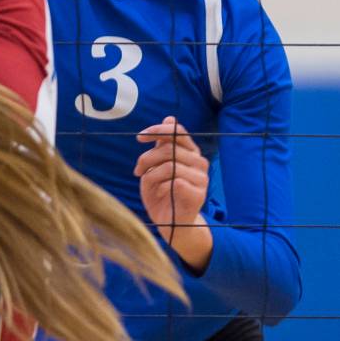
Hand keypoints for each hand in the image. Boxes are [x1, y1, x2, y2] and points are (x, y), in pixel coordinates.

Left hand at [135, 116, 212, 270]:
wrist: (171, 223)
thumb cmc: (162, 192)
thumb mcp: (157, 165)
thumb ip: (163, 144)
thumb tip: (170, 116)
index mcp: (191, 152)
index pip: (177, 131)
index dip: (157, 130)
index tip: (139, 137)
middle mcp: (200, 162)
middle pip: (168, 149)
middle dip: (147, 158)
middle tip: (137, 170)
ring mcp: (202, 179)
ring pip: (169, 166)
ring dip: (152, 175)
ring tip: (148, 184)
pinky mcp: (199, 194)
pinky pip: (174, 182)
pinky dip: (161, 187)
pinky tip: (161, 193)